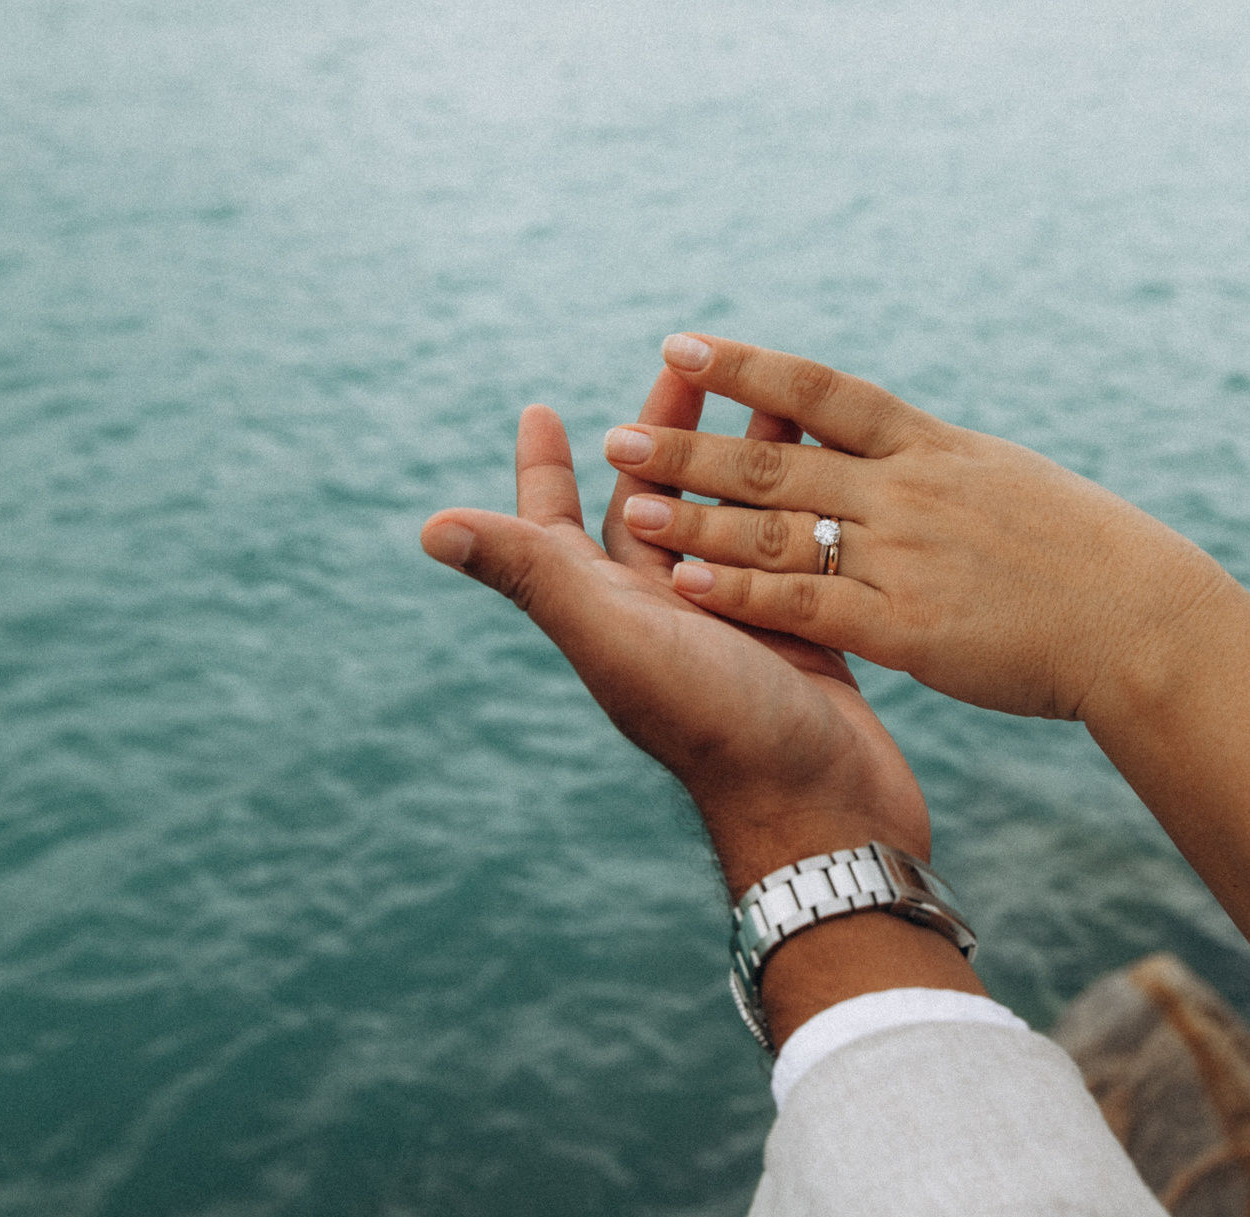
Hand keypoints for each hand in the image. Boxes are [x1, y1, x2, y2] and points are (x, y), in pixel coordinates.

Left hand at [419, 372, 983, 1044]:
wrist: (821, 814)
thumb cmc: (718, 728)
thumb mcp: (616, 639)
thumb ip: (536, 576)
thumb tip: (428, 526)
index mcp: (608, 611)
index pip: (558, 526)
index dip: (542, 470)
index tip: (539, 411)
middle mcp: (662, 616)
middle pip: (648, 508)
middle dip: (658, 437)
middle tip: (682, 370)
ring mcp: (730, 626)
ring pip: (722, 522)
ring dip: (735, 458)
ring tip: (765, 398)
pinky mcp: (796, 636)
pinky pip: (785, 555)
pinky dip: (796, 509)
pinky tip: (821, 473)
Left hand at [604, 337, 1249, 1081]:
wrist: (1148, 623)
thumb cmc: (1093, 561)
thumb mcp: (1017, 486)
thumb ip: (943, 473)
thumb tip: (904, 453)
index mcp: (938, 449)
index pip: (827, 392)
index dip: (750, 369)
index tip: (684, 346)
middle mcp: (912, 491)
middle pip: (781, 455)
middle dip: (694, 443)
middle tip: (619, 432)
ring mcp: (907, 556)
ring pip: (782, 526)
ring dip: (702, 512)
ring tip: (633, 502)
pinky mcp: (909, 627)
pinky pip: (807, 602)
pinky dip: (744, 588)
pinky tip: (687, 581)